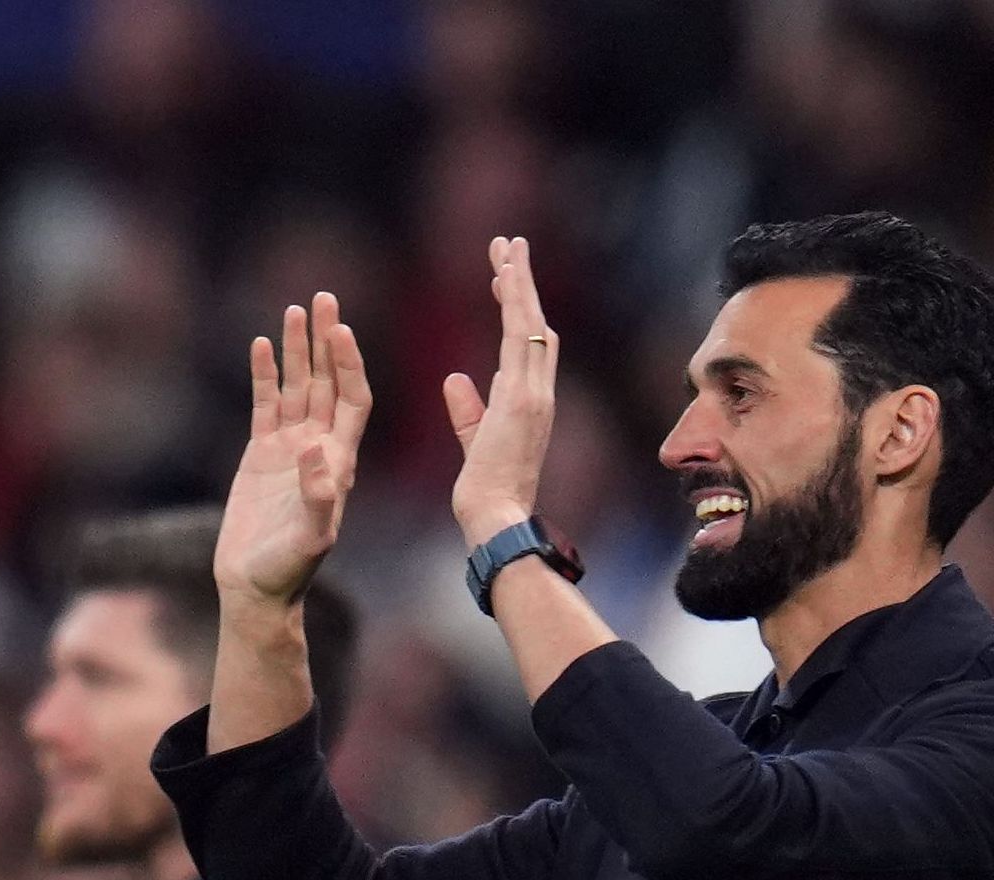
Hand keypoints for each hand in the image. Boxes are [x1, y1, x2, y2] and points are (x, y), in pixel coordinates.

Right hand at [216, 293, 369, 610]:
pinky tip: (263, 344)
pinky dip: (266, 374)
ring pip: (297, 386)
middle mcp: (319, 446)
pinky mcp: (260, 454)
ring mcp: (289, 447)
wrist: (255, 586)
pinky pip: (265, 404)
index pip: (352, 399)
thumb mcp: (312, 537)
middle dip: (326, 341)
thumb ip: (318, 496)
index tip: (341, 330)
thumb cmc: (289, 569)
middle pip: (327, 381)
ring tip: (295, 310)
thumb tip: (315, 448)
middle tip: (324, 298)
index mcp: (340, 461)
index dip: (349, 364)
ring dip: (298, 350)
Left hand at [441, 236, 559, 548]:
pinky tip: (505, 273)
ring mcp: (535, 392)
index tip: (500, 279)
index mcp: (529, 403)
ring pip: (530, 322)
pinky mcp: (523, 396)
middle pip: (535, 323)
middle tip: (509, 244)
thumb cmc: (486, 494)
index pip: (526, 343)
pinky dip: (514, 302)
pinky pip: (520, 337)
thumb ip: (468, 411)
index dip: (516, 308)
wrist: (497, 521)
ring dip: (519, 281)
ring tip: (508, 245)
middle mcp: (539, 392)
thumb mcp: (474, 443)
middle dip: (521, 283)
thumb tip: (454, 380)